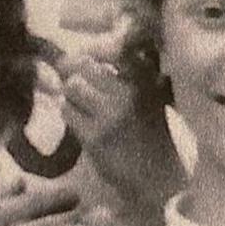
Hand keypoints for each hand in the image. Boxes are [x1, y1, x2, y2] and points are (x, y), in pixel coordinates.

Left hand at [60, 55, 180, 225]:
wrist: (157, 177)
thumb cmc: (149, 132)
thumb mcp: (149, 95)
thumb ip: (127, 72)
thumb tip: (83, 53)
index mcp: (144, 79)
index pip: (110, 48)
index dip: (90, 51)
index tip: (86, 59)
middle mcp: (129, 92)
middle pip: (83, 65)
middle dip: (73, 72)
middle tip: (74, 82)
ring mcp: (111, 115)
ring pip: (72, 87)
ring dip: (70, 96)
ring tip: (80, 105)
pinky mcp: (96, 137)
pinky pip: (67, 112)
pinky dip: (69, 115)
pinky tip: (81, 122)